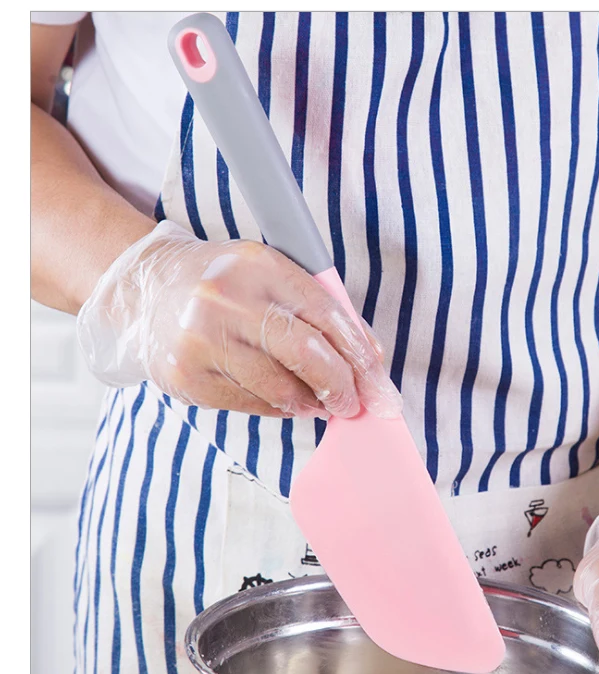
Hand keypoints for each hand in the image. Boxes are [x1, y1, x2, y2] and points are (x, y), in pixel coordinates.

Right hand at [77, 220, 401, 418]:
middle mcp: (226, 300)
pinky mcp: (186, 377)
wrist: (148, 289)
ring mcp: (201, 340)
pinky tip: (287, 402)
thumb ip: (318, 308)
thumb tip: (368, 356)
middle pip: (305, 354)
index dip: (358, 351)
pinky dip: (277, 408)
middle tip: (353, 402)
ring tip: (320, 403)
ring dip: (310, 403)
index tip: (376, 376)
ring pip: (279, 388)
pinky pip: (250, 404)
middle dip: (340, 385)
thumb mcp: (270, 275)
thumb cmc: (223, 284)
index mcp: (257, 265)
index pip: (325, 312)